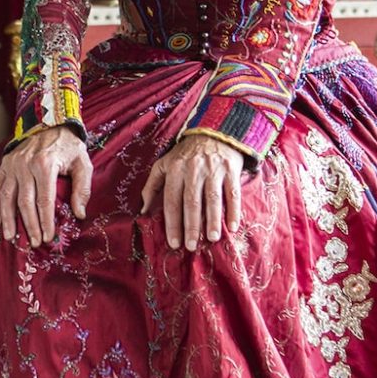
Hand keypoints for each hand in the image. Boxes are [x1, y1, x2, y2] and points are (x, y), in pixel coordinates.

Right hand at [0, 126, 92, 245]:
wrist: (49, 121)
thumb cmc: (68, 146)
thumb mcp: (83, 162)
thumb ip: (82, 188)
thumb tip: (80, 214)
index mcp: (45, 164)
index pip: (45, 200)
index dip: (45, 221)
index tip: (48, 237)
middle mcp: (25, 164)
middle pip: (24, 202)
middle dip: (29, 224)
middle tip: (33, 242)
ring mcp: (12, 164)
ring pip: (7, 196)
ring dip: (8, 219)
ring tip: (11, 237)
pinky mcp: (4, 165)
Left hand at [140, 134, 243, 250]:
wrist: (213, 131)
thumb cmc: (186, 154)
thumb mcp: (164, 163)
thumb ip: (152, 185)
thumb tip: (142, 210)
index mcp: (175, 169)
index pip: (171, 200)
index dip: (172, 223)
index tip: (174, 243)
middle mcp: (193, 169)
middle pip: (191, 202)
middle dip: (191, 226)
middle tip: (192, 246)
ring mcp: (213, 169)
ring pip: (212, 198)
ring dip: (212, 220)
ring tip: (212, 238)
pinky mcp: (231, 169)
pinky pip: (232, 193)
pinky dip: (233, 210)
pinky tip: (232, 227)